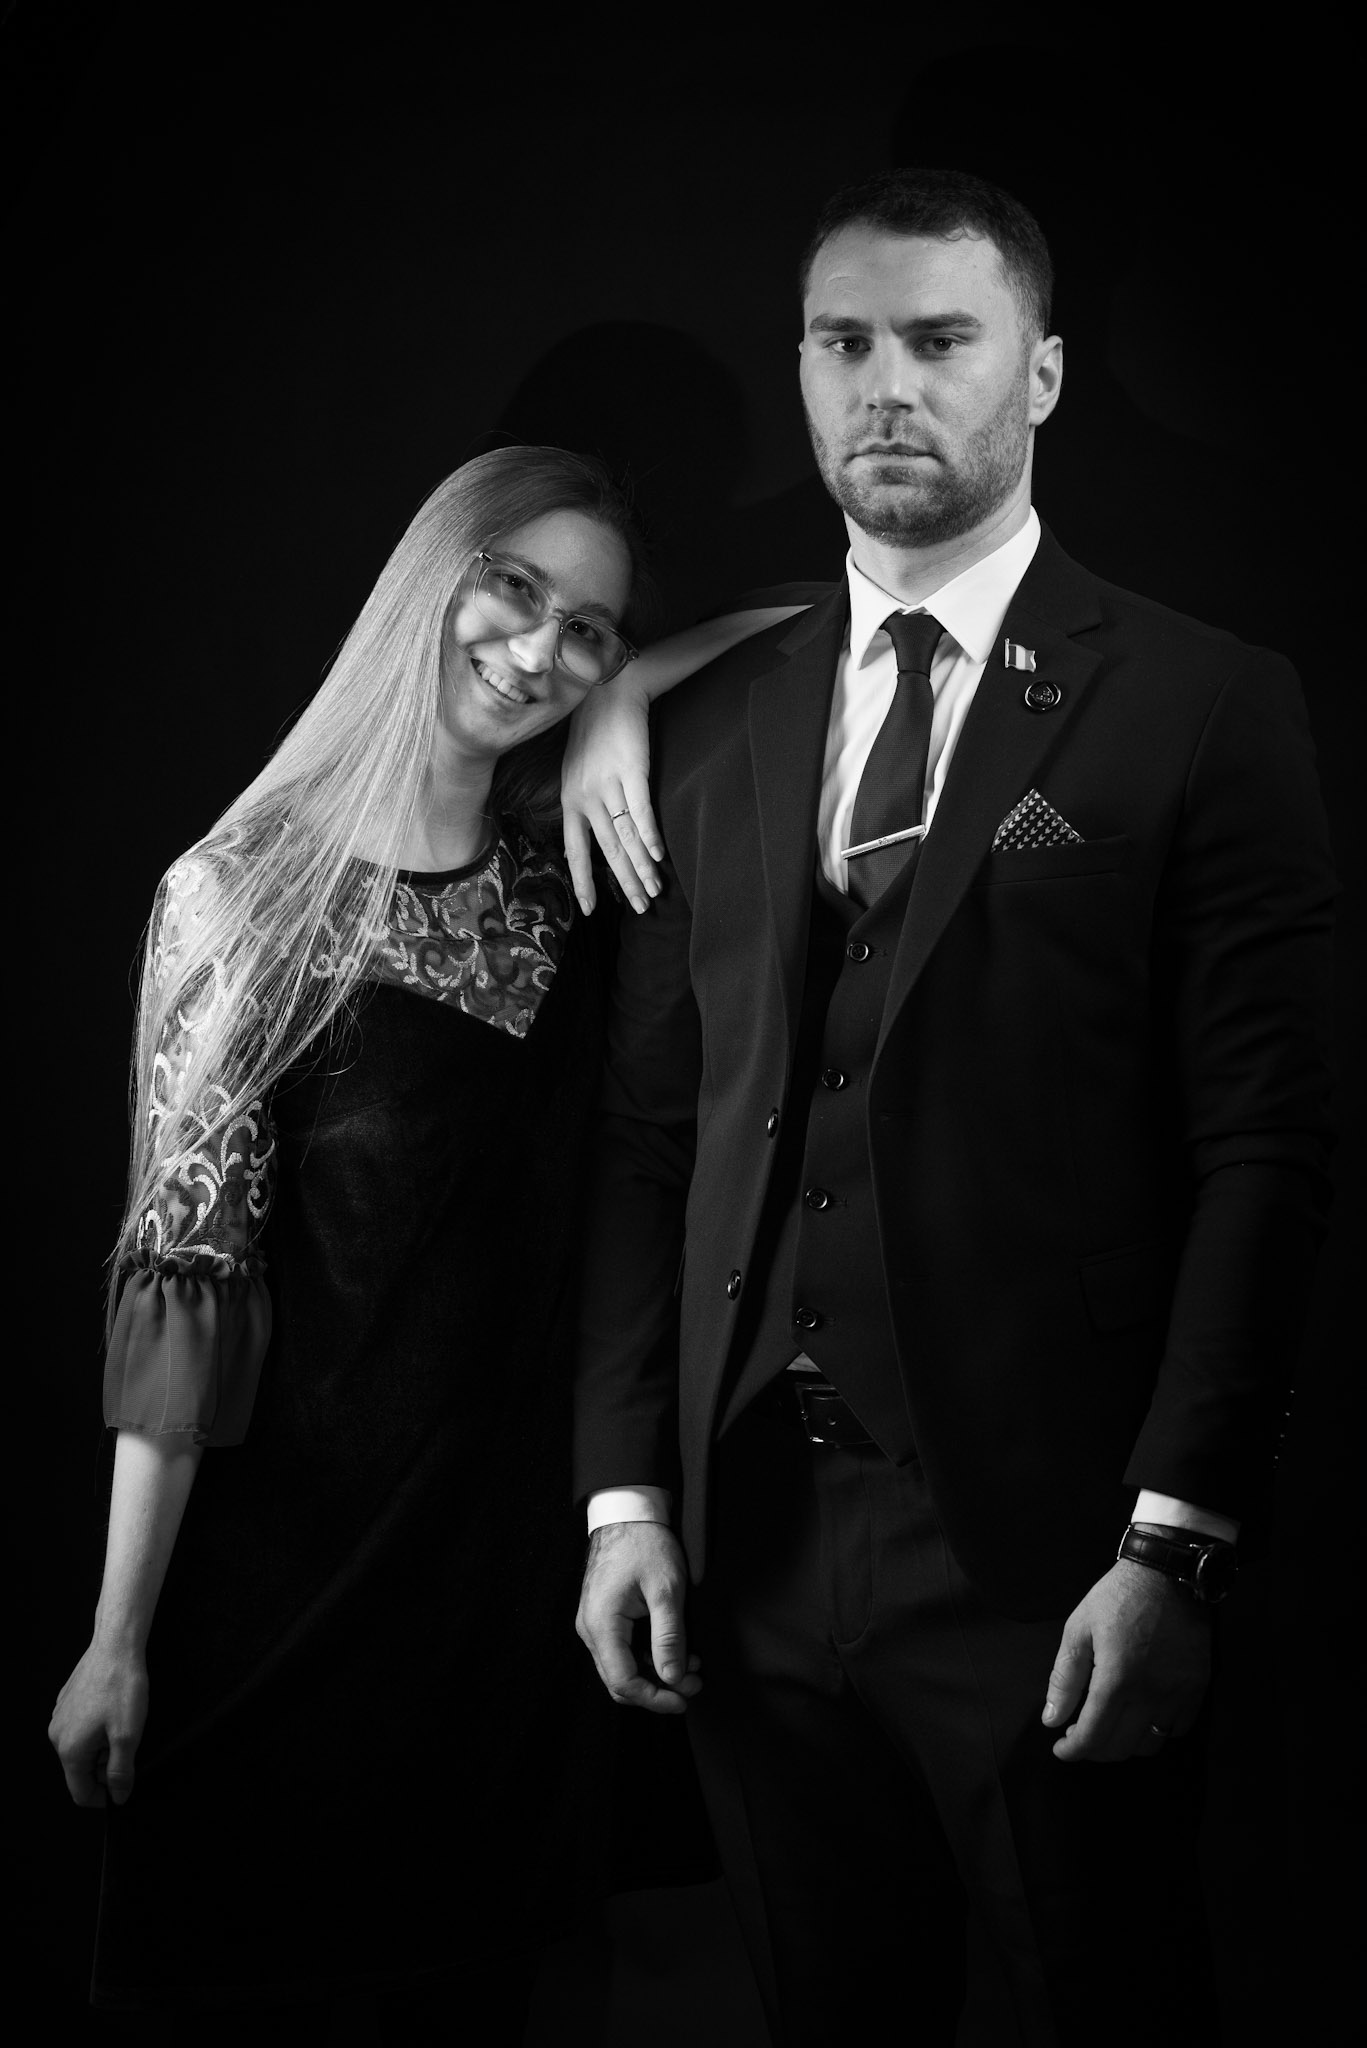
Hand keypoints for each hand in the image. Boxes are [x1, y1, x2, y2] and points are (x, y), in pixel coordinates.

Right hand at [49, 1639, 148, 1806]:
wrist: (115, 1646)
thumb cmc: (121, 1687)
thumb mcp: (128, 1736)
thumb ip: (121, 1772)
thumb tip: (118, 1797)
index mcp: (70, 1750)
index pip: (81, 1793)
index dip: (104, 1796)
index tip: (123, 1785)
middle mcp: (57, 1737)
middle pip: (81, 1771)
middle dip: (105, 1766)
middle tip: (127, 1743)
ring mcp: (59, 1719)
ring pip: (82, 1749)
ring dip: (102, 1746)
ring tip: (121, 1723)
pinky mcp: (66, 1704)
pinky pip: (80, 1729)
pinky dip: (97, 1729)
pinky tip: (112, 1710)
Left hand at [561, 678, 662, 915]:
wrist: (608, 693)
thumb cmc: (594, 733)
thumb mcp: (576, 771)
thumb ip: (583, 801)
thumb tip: (594, 831)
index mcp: (570, 799)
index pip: (575, 850)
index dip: (584, 881)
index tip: (591, 910)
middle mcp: (585, 797)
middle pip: (607, 851)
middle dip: (625, 882)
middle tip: (641, 907)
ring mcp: (607, 785)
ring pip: (625, 837)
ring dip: (642, 867)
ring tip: (654, 890)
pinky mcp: (631, 771)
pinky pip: (641, 813)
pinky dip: (650, 837)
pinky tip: (659, 856)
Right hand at [576, 1521, 700, 1714]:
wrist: (628, 1513)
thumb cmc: (646, 1545)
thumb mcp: (667, 1590)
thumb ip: (669, 1637)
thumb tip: (672, 1679)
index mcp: (602, 1624)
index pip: (623, 1682)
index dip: (655, 1698)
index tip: (684, 1699)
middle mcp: (590, 1629)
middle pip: (620, 1681)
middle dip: (659, 1688)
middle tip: (695, 1682)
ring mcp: (594, 1624)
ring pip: (622, 1667)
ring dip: (656, 1673)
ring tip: (692, 1664)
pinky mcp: (603, 1618)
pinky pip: (622, 1650)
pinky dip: (648, 1656)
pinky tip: (676, 1649)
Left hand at [1042, 1561, 1211, 1761]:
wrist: (1167, 1574)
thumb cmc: (1118, 1597)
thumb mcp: (1079, 1629)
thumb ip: (1064, 1678)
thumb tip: (1052, 1719)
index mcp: (1116, 1679)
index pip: (1092, 1736)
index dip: (1073, 1750)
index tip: (1062, 1748)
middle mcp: (1150, 1693)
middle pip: (1120, 1747)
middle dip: (1094, 1750)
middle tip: (1081, 1736)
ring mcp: (1177, 1693)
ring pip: (1150, 1744)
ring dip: (1125, 1745)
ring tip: (1110, 1727)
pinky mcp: (1197, 1687)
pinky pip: (1178, 1729)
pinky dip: (1157, 1732)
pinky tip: (1141, 1716)